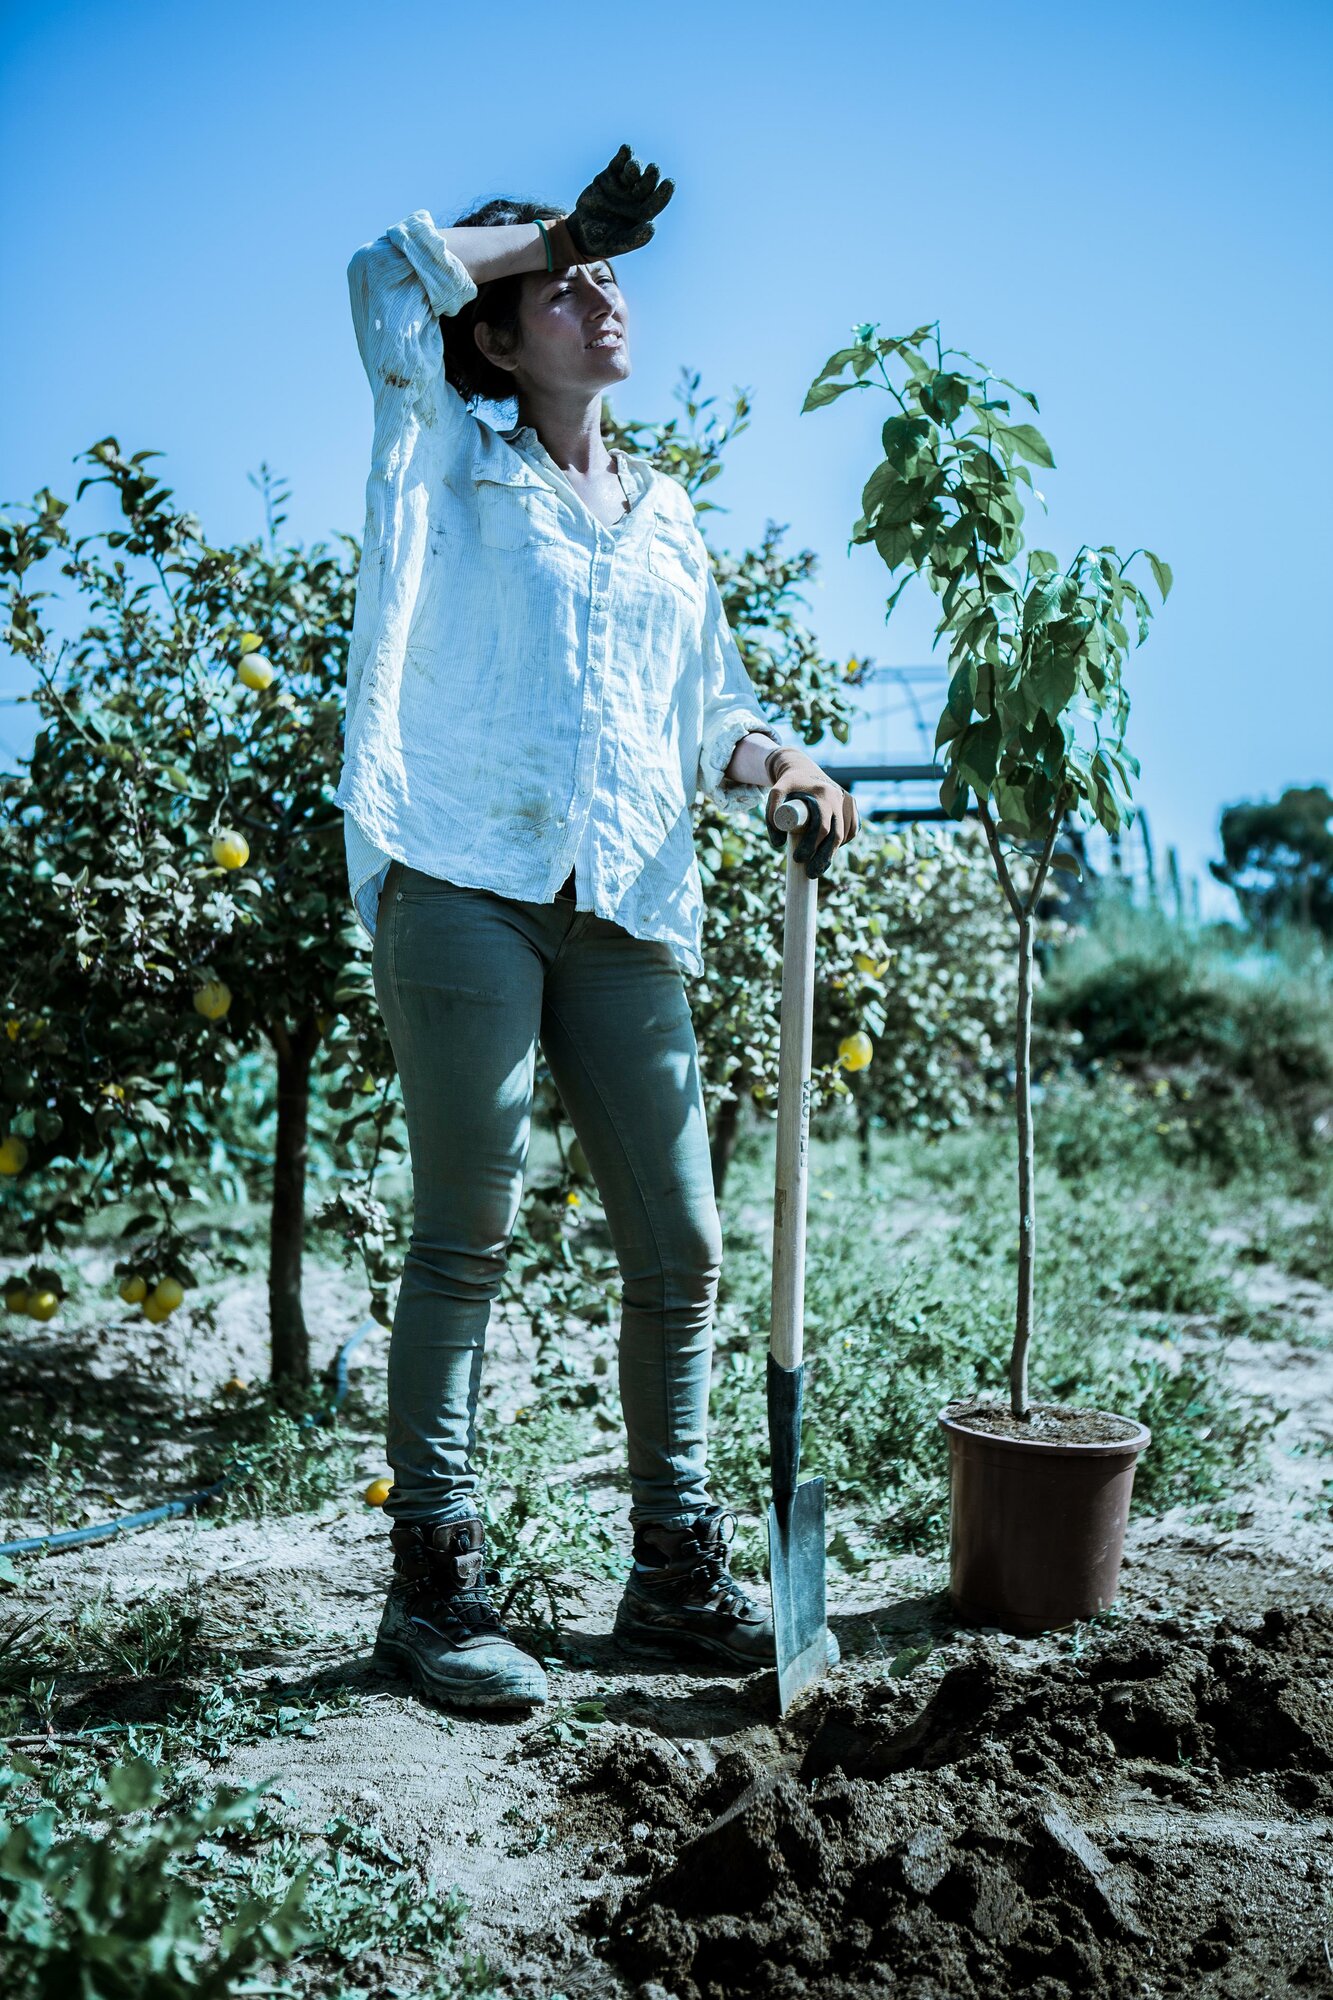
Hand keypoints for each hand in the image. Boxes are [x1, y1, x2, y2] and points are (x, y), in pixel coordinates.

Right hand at [564, 143, 674, 260]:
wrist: (582, 232)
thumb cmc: (605, 241)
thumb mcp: (618, 243)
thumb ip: (635, 238)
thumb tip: (652, 227)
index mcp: (643, 213)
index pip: (657, 201)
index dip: (664, 193)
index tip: (669, 184)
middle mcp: (636, 197)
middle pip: (647, 184)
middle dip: (650, 177)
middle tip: (653, 169)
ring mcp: (624, 184)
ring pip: (633, 172)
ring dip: (635, 167)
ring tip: (632, 167)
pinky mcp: (610, 175)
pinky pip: (618, 163)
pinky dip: (622, 156)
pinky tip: (626, 149)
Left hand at [763, 746, 859, 876]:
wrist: (800, 767)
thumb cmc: (786, 784)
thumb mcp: (774, 794)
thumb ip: (771, 817)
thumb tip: (778, 844)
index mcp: (823, 793)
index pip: (822, 828)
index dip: (812, 847)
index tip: (798, 859)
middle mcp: (839, 796)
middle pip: (836, 835)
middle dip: (824, 857)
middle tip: (810, 872)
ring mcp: (847, 800)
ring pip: (846, 834)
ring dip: (834, 852)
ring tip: (818, 866)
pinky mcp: (851, 804)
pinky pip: (853, 828)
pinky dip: (845, 840)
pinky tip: (832, 849)